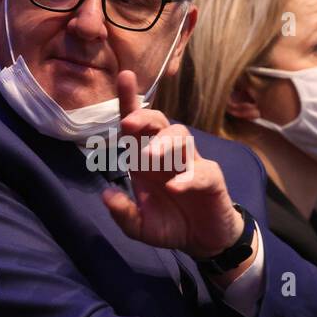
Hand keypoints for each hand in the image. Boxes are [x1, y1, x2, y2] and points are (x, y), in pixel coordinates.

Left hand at [102, 71, 246, 261]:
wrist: (204, 241)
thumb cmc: (171, 224)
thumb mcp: (140, 226)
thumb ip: (123, 213)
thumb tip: (106, 194)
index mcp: (147, 161)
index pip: (137, 127)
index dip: (130, 101)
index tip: (124, 76)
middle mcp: (169, 156)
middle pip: (161, 123)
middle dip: (145, 117)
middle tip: (130, 124)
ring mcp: (192, 165)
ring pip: (182, 138)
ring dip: (164, 142)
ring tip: (150, 157)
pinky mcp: (211, 180)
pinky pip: (201, 172)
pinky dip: (187, 177)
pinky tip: (174, 187)